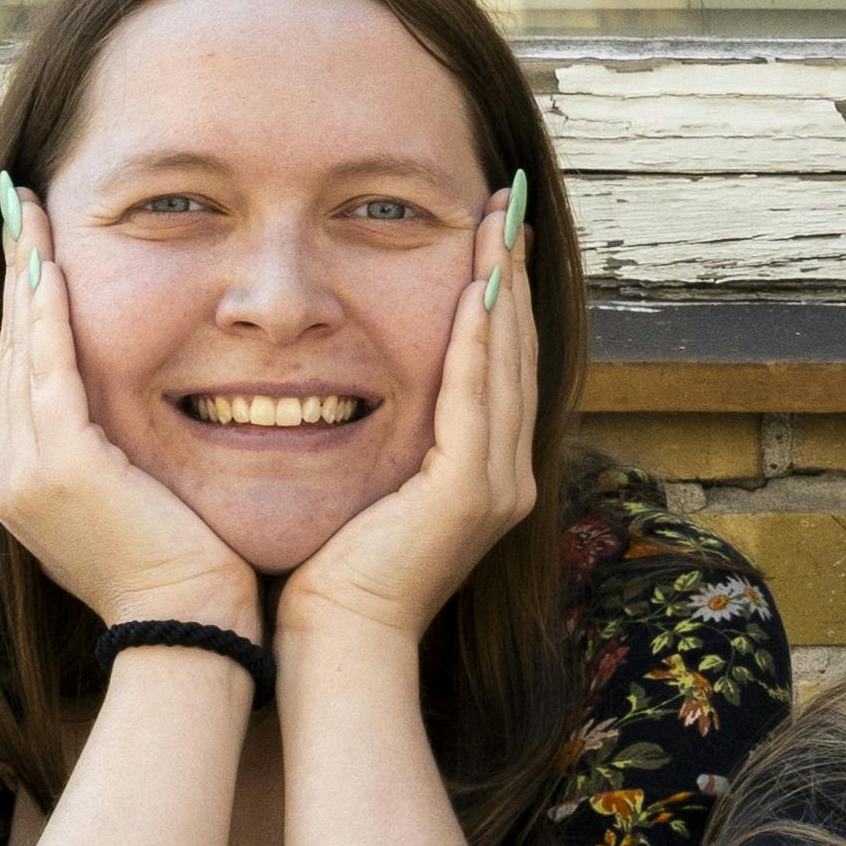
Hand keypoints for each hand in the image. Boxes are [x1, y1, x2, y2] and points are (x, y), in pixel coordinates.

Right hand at [0, 177, 260, 636]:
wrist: (190, 632)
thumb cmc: (190, 576)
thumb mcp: (143, 504)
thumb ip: (125, 458)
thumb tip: (138, 422)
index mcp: (28, 484)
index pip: (26, 375)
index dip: (27, 308)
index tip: (35, 250)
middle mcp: (13, 476)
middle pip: (12, 351)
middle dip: (18, 276)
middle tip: (23, 209)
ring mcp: (28, 473)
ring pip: (23, 352)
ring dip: (27, 278)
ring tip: (30, 216)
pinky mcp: (62, 468)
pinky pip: (51, 375)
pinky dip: (50, 320)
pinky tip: (54, 269)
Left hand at [281, 179, 548, 654]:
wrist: (332, 644)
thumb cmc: (327, 573)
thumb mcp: (362, 485)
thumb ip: (375, 433)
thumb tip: (341, 378)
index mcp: (484, 472)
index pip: (499, 364)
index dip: (498, 292)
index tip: (489, 229)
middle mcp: (506, 475)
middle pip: (518, 351)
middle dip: (511, 271)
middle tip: (504, 201)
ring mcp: (498, 485)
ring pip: (508, 364)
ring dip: (503, 286)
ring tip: (497, 221)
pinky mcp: (470, 492)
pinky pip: (479, 398)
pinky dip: (481, 339)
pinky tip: (476, 287)